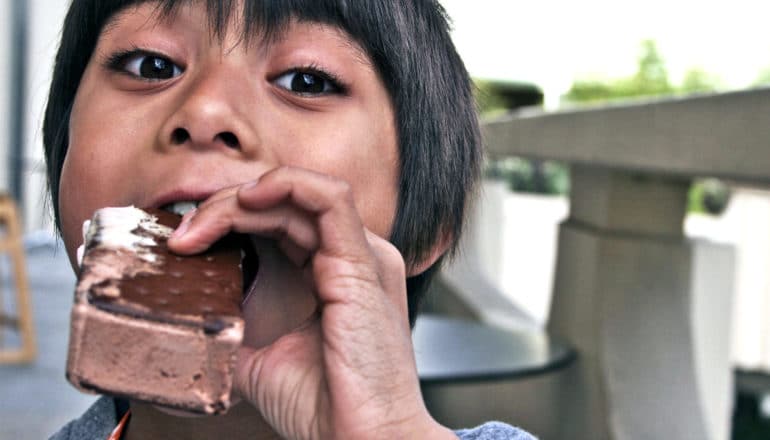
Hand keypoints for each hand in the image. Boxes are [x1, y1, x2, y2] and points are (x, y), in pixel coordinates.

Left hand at [167, 166, 452, 438]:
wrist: (359, 439)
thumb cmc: (325, 406)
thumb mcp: (259, 356)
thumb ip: (236, 325)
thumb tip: (195, 315)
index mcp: (331, 273)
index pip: (278, 222)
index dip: (229, 218)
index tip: (185, 239)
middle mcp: (350, 258)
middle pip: (283, 203)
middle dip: (225, 206)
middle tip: (182, 233)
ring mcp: (361, 255)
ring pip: (298, 194)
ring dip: (241, 198)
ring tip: (200, 224)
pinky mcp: (363, 262)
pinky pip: (328, 198)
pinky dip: (285, 185)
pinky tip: (247, 200)